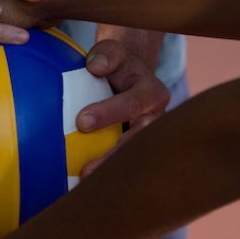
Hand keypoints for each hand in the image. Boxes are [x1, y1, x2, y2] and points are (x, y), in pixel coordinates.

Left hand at [74, 37, 169, 175]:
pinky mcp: (141, 151)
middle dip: (114, 156)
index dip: (109, 113)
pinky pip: (126, 164)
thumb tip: (95, 66)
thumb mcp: (114, 51)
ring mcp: (151, 138)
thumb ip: (106, 54)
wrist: (131, 77)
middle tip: (87, 170)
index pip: (132, 103)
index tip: (82, 121)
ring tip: (86, 185)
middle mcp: (157, 119)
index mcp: (152, 93)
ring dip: (112, 172)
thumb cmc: (117, 63)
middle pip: (138, 140)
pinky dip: (108, 176)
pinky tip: (84, 187)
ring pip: (135, 158)